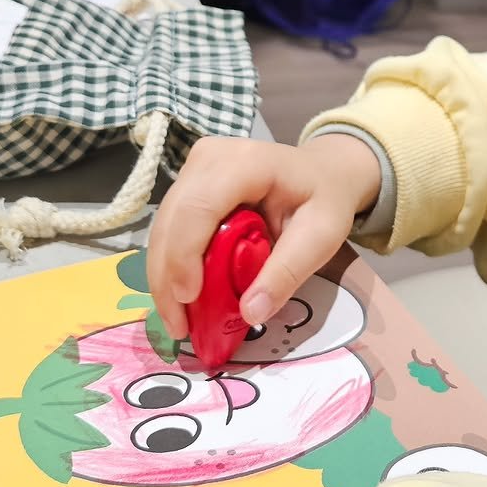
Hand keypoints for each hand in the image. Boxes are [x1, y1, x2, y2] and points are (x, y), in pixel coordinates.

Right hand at [148, 134, 382, 338]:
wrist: (323, 173)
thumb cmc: (325, 200)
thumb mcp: (322, 237)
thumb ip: (288, 272)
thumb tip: (251, 314)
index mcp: (245, 163)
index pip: (199, 207)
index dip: (184, 255)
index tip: (190, 300)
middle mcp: (209, 158)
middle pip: (170, 220)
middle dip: (167, 278)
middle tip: (179, 328)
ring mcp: (193, 168)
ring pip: (161, 227)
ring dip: (164, 277)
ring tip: (179, 321)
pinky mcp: (187, 184)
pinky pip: (169, 229)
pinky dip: (172, 266)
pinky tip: (183, 297)